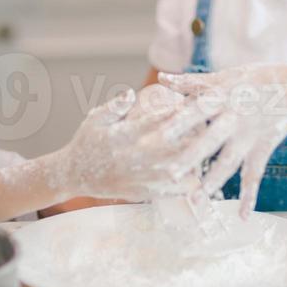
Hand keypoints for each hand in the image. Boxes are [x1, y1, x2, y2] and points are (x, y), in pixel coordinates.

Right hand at [49, 87, 211, 201]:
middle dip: (194, 134)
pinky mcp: (141, 193)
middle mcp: (133, 157)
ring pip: (174, 169)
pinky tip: (200, 175)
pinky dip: (185, 184)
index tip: (196, 104)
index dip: (179, 112)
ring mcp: (138, 178)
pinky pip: (168, 191)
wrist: (74, 175)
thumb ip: (115, 106)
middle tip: (212, 122)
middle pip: (172, 145)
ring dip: (193, 158)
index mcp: (124, 136)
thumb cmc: (87, 142)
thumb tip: (131, 93)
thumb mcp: (96, 119)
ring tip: (210, 147)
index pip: (156, 122)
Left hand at [158, 65, 286, 216]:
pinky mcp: (262, 148)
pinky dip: (250, 196)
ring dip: (213, 181)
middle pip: (210, 140)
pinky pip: (255, 175)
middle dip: (191, 157)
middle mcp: (234, 118)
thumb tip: (161, 78)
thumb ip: (191, 83)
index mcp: (221, 97)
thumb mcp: (223, 77)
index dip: (179, 122)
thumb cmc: (251, 80)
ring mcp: (248, 136)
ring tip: (196, 201)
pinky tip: (243, 217)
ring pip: (230, 161)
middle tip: (171, 175)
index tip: (159, 136)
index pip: (196, 110)